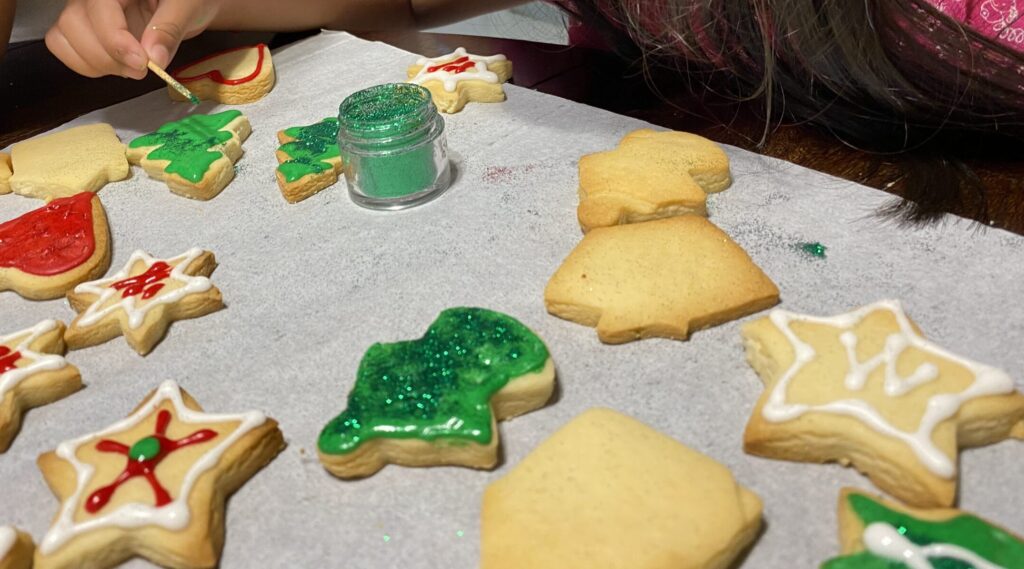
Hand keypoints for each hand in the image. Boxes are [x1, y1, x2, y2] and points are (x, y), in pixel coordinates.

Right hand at [46, 0, 220, 78]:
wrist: (187, 5)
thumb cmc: (187, 0)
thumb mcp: (187, 7)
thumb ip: (169, 29)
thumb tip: (154, 58)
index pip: (98, 8)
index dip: (115, 40)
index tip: (142, 62)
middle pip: (72, 24)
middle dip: (107, 56)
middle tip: (143, 69)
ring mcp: (85, 11)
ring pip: (63, 38)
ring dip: (97, 64)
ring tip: (132, 68)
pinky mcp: (86, 30)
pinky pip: (65, 48)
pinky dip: (89, 65)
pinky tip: (118, 66)